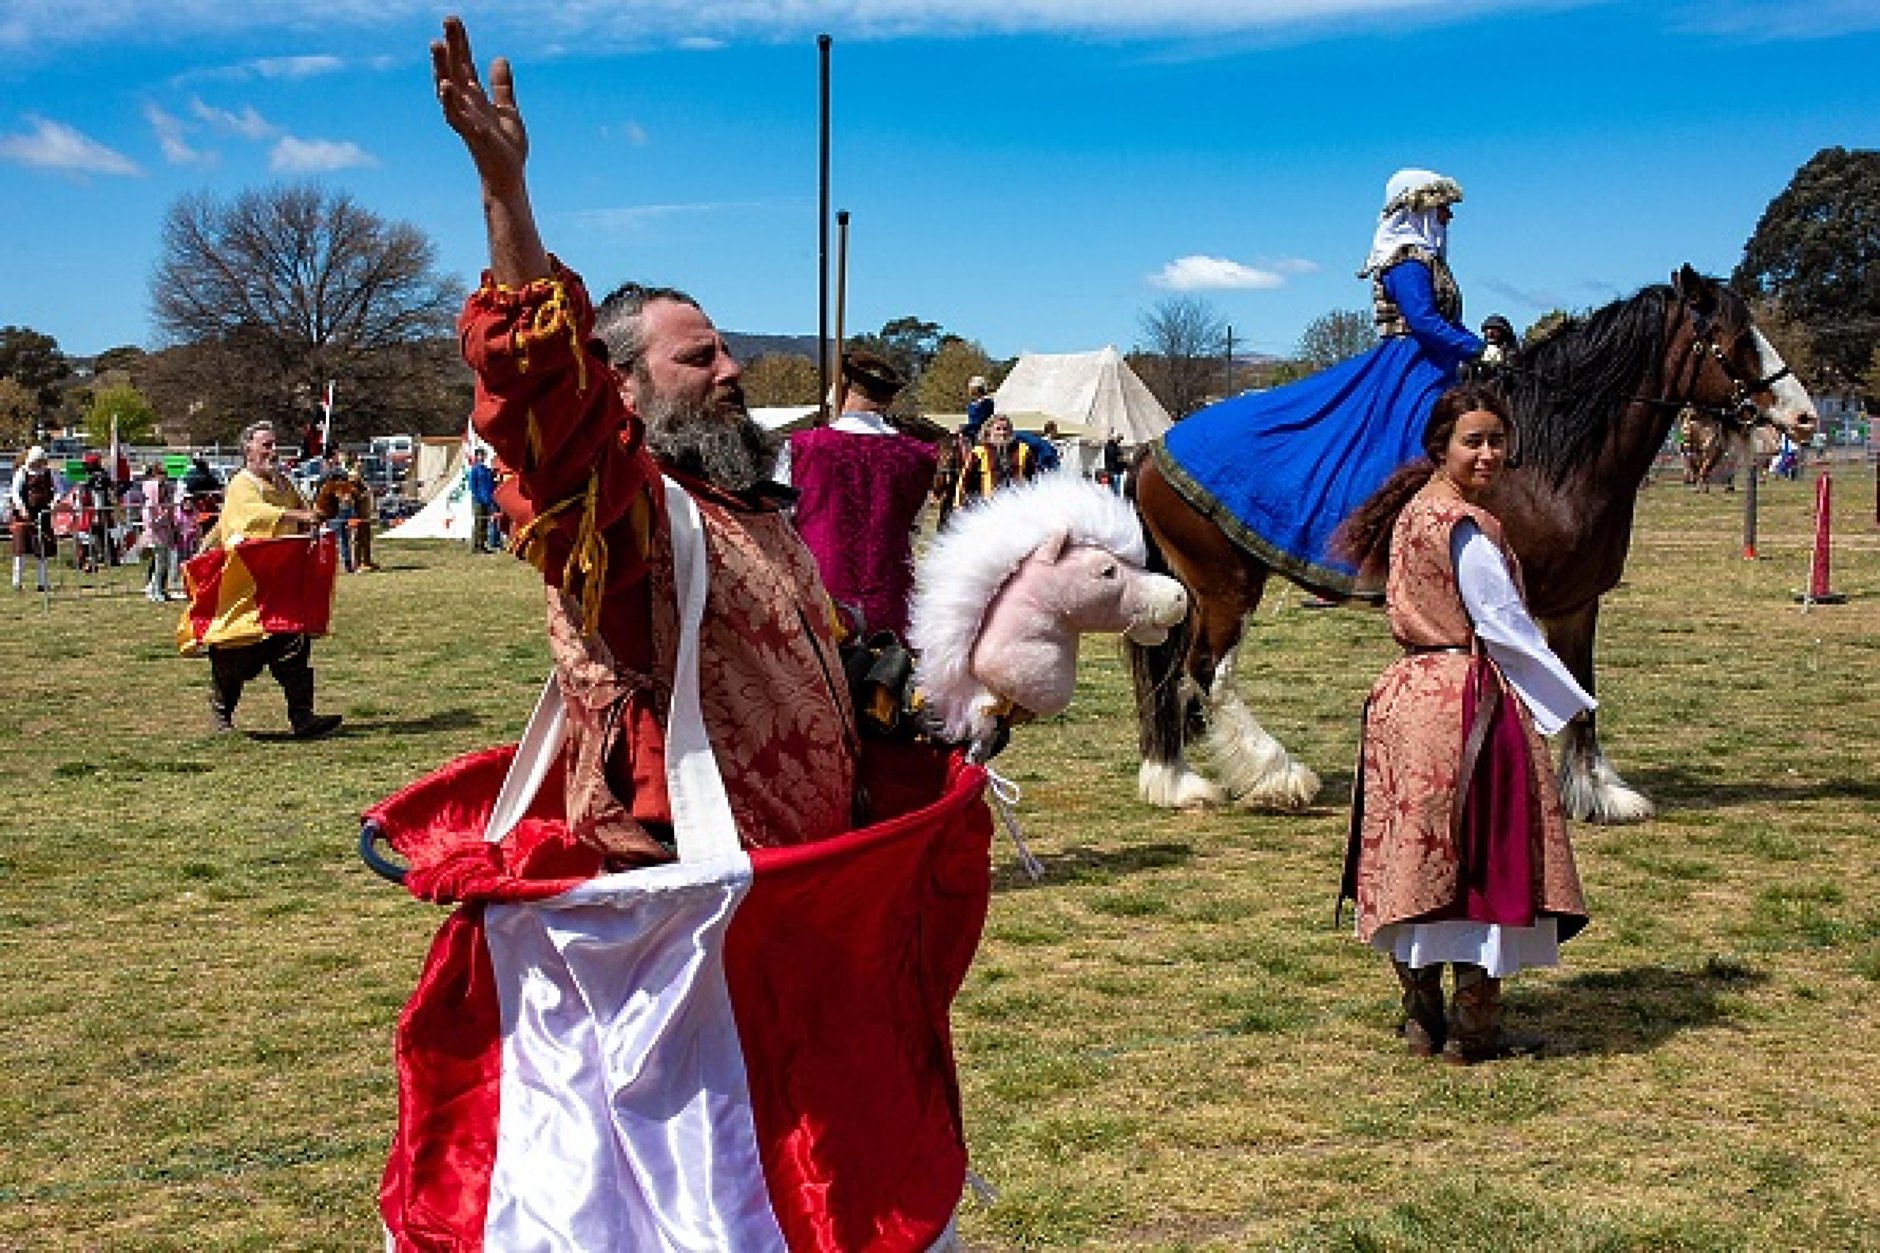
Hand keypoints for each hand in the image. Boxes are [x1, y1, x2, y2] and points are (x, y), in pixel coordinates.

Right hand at [431, 16, 527, 198]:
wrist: (508, 176)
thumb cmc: (505, 147)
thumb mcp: (507, 110)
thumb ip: (501, 86)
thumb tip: (499, 58)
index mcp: (474, 98)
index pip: (464, 65)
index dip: (460, 43)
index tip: (453, 20)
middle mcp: (466, 105)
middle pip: (454, 70)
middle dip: (451, 46)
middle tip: (448, 19)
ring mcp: (466, 119)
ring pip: (448, 89)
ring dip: (441, 67)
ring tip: (436, 44)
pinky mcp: (470, 135)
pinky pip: (456, 116)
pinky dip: (450, 100)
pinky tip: (447, 85)